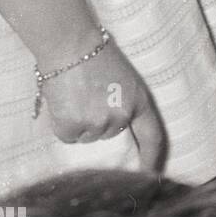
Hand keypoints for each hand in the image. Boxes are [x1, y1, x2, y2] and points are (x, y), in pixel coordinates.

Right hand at [40, 40, 164, 169]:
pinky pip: (68, 135)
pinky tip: (65, 100)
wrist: (71, 43)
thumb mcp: (122, 78)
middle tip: (88, 97)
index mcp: (138, 100)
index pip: (152, 136)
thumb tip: (114, 125)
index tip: (147, 173)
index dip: (150, 158)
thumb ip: (123, 102)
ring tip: (76, 94)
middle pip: (110, 135)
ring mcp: (97, 123)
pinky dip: (63, 123)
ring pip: (86, 137)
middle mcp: (122, 116)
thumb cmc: (95, 53)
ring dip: (79, 123)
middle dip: (98, 123)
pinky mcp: (74, 126)